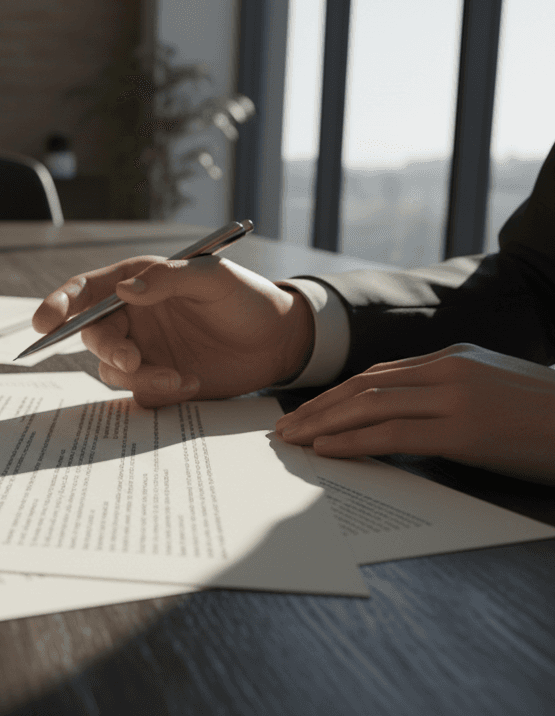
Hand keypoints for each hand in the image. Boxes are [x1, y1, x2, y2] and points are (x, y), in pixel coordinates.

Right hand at [33, 255, 313, 407]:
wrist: (277, 340)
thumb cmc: (244, 297)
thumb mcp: (211, 277)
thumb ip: (167, 280)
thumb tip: (125, 290)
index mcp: (134, 281)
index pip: (84, 291)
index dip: (59, 305)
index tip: (45, 323)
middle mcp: (130, 317)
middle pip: (92, 336)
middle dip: (109, 350)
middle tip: (133, 361)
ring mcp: (142, 350)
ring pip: (112, 370)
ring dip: (140, 377)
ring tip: (181, 378)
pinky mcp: (157, 380)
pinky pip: (138, 393)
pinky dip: (159, 393)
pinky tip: (192, 384)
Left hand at [275, 344, 554, 484]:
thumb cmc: (545, 419)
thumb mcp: (492, 392)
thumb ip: (447, 396)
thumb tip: (400, 416)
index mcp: (452, 359)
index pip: (376, 375)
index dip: (333, 395)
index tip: (303, 413)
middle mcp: (448, 370)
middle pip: (363, 386)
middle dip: (317, 409)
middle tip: (282, 430)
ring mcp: (456, 398)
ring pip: (369, 405)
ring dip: (322, 425)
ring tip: (292, 442)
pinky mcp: (464, 430)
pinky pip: (393, 433)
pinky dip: (353, 441)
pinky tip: (326, 451)